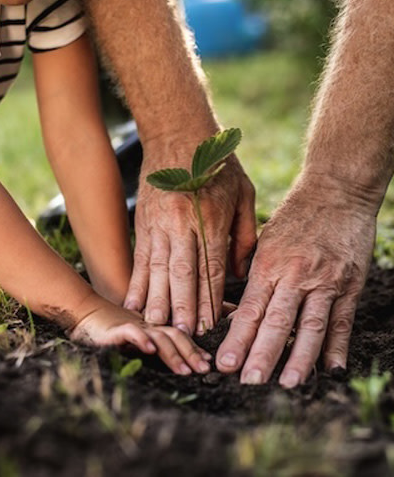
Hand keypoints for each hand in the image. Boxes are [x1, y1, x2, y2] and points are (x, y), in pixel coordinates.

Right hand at [69, 295, 211, 374]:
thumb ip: (150, 345)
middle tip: (204, 370)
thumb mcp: (134, 338)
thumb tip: (163, 359)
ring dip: (174, 354)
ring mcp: (133, 326)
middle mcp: (147, 325)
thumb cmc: (108, 329)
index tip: (208, 363)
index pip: (179, 335)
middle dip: (192, 353)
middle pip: (175, 335)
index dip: (194, 348)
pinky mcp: (116, 329)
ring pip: (159, 336)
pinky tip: (150, 350)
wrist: (83, 312)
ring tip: (185, 370)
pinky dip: (142, 340)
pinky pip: (132, 333)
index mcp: (153, 328)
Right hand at [124, 154, 255, 335]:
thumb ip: (245, 234)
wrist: (178, 133)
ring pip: (158, 269)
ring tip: (155, 326)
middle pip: (183, 273)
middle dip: (183, 307)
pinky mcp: (143, 222)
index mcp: (212, 218)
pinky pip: (140, 258)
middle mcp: (183, 223)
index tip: (209, 324)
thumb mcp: (244, 193)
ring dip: (157, 300)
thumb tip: (241, 272)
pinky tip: (133, 302)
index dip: (210, 298)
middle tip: (182, 335)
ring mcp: (159, 223)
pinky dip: (137, 282)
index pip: (212, 266)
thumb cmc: (218, 164)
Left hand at [216, 174, 376, 387]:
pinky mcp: (350, 284)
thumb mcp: (264, 242)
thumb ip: (253, 276)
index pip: (250, 309)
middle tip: (248, 381)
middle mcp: (296, 275)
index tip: (224, 363)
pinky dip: (337, 346)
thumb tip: (238, 313)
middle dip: (262, 355)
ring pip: (310, 326)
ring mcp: (326, 281)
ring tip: (287, 383)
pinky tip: (329, 369)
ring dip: (299, 358)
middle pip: (277, 322)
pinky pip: (342, 320)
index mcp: (269, 264)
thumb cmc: (292, 218)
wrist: (335, 192)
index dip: (237, 339)